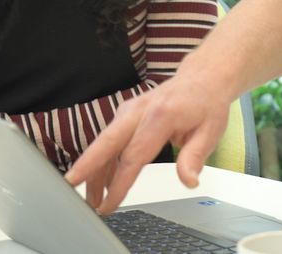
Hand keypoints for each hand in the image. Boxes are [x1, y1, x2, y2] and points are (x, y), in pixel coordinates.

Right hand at [65, 70, 231, 214]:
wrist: (202, 77)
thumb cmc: (206, 103)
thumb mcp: (211, 131)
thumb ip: (195, 157)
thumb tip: (189, 181)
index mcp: (161, 115)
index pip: (134, 155)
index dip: (119, 184)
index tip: (109, 205)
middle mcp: (140, 110)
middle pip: (107, 142)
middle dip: (86, 168)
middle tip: (70, 190)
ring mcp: (130, 110)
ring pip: (104, 142)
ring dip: (93, 171)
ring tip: (89, 200)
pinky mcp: (126, 113)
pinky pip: (110, 139)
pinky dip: (102, 161)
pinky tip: (100, 182)